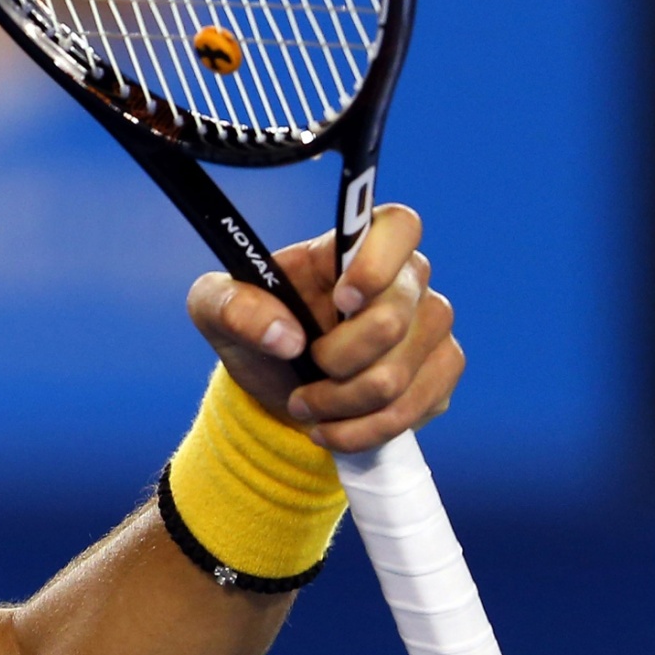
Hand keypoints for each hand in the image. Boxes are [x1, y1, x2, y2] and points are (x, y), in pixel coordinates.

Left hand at [185, 202, 462, 453]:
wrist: (277, 386)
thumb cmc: (254, 329)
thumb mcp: (215, 309)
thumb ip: (233, 306)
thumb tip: (285, 336)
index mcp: (351, 248)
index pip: (399, 225)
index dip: (379, 261)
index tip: (343, 299)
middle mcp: (405, 280)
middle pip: (397, 316)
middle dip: (339, 359)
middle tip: (303, 373)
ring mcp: (430, 326)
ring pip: (401, 373)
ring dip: (344, 402)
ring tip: (306, 405)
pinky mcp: (439, 373)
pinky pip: (415, 407)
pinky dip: (365, 428)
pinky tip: (332, 429)